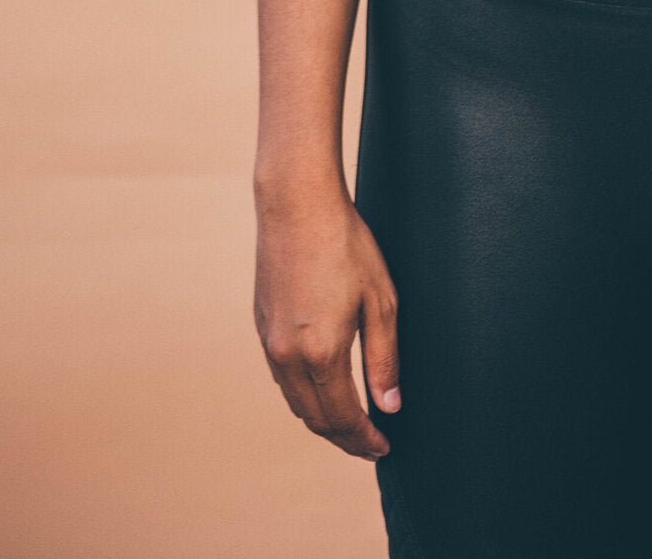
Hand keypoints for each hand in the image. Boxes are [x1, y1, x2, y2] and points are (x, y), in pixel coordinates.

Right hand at [254, 187, 400, 459]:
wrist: (296, 205)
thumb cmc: (346, 245)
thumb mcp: (380, 299)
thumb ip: (385, 358)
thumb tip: (389, 406)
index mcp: (321, 353)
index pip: (343, 417)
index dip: (364, 439)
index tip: (384, 447)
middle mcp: (288, 357)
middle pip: (316, 419)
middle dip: (344, 438)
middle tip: (370, 444)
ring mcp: (270, 343)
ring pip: (295, 402)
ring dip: (322, 420)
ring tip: (350, 423)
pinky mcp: (261, 327)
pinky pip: (282, 379)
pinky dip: (303, 396)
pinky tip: (322, 389)